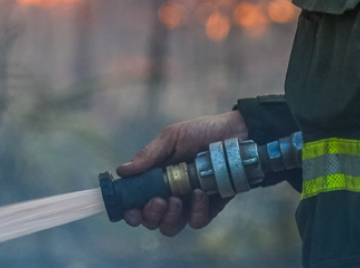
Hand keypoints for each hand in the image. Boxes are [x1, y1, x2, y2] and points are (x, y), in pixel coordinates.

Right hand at [116, 110, 247, 236]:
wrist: (237, 134)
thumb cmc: (203, 132)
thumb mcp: (172, 138)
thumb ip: (148, 156)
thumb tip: (122, 171)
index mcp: (157, 178)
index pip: (137, 202)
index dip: (130, 211)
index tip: (130, 210)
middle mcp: (170, 194)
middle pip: (152, 220)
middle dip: (150, 215)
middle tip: (158, 200)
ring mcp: (189, 203)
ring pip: (171, 227)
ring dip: (170, 217)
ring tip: (177, 198)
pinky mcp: (209, 208)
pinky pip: (197, 222)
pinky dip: (196, 211)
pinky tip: (200, 193)